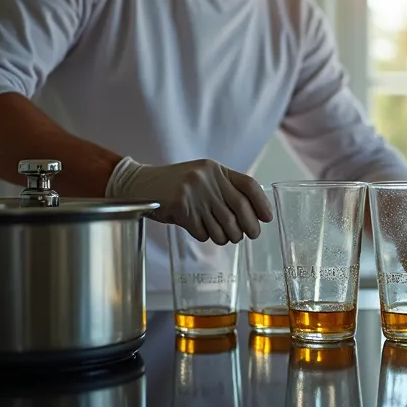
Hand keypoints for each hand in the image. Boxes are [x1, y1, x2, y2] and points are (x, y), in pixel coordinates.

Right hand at [107, 157, 271, 244]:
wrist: (139, 184)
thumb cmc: (174, 184)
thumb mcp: (201, 177)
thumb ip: (223, 189)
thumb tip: (252, 214)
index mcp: (215, 169)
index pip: (248, 185)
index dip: (261, 203)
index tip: (267, 218)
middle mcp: (206, 179)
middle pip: (240, 209)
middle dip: (249, 227)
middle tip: (250, 235)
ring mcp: (193, 194)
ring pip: (224, 226)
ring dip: (226, 236)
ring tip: (222, 235)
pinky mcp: (181, 209)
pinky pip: (203, 233)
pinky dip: (204, 236)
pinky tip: (198, 229)